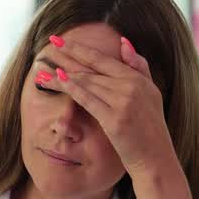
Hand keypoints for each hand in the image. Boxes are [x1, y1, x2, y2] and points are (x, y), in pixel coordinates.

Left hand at [40, 35, 176, 177]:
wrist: (156, 158)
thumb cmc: (151, 129)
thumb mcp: (151, 92)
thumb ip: (139, 66)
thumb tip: (122, 41)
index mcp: (137, 79)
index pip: (102, 59)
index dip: (78, 49)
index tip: (59, 40)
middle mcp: (131, 86)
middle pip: (91, 69)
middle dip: (66, 57)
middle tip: (48, 45)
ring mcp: (123, 102)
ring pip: (86, 82)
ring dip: (61, 75)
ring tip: (42, 69)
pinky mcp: (115, 119)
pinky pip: (88, 99)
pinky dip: (72, 88)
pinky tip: (57, 80)